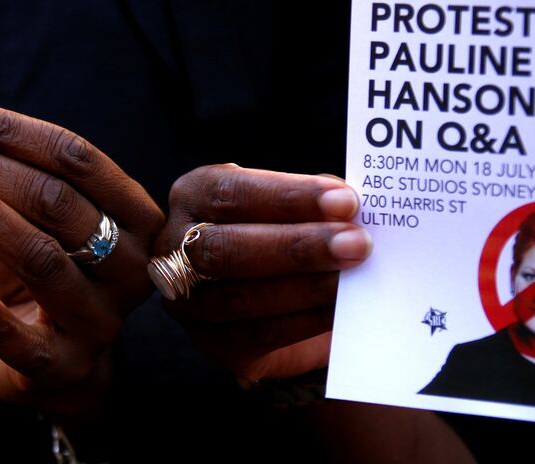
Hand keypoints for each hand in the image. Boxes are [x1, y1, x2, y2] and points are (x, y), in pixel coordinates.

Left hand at [0, 102, 163, 415]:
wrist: (57, 362)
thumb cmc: (44, 272)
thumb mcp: (40, 220)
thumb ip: (11, 178)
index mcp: (133, 214)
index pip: (76, 157)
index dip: (11, 130)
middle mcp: (130, 263)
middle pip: (57, 201)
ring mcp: (102, 317)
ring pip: (41, 257)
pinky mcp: (69, 366)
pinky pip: (30, 343)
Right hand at [157, 164, 370, 380]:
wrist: (273, 296)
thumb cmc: (283, 231)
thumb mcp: (289, 206)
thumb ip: (313, 205)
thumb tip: (353, 212)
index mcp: (195, 195)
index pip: (233, 192)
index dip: (288, 197)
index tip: (345, 201)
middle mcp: (176, 245)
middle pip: (226, 246)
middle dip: (296, 246)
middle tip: (357, 244)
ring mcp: (187, 299)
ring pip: (238, 296)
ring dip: (304, 287)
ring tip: (352, 278)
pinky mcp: (212, 341)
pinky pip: (256, 334)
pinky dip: (303, 321)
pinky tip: (339, 310)